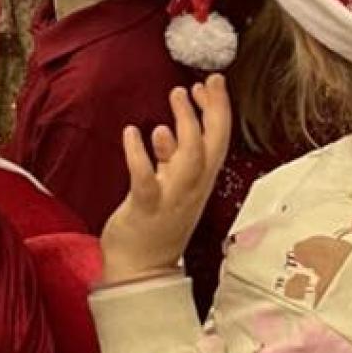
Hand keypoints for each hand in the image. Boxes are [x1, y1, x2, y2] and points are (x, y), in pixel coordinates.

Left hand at [100, 79, 232, 285]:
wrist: (141, 271)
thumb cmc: (155, 225)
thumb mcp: (169, 187)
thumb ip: (170, 160)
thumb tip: (167, 129)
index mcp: (200, 183)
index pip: (217, 142)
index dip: (218, 111)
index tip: (210, 83)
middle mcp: (192, 190)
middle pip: (211, 146)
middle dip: (212, 112)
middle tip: (203, 81)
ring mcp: (172, 199)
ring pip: (189, 159)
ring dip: (185, 125)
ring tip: (176, 93)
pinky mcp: (147, 209)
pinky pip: (146, 179)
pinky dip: (140, 155)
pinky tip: (133, 131)